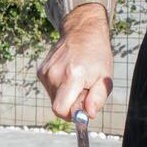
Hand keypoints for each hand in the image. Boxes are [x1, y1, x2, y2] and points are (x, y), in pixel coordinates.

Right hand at [37, 3, 113, 119]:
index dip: (71, 114)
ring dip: (65, 95)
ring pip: (53, 99)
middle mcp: (55, 74)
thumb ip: (98, 98)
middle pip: (57, 106)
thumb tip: (88, 115)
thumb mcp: (105, 78)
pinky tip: (68, 74)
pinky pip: (50, 89)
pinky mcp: (41, 71)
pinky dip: (59, 88)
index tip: (81, 108)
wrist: (82, 32)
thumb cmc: (97, 56)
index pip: (60, 109)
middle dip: (70, 104)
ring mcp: (45, 72)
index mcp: (72, 76)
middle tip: (83, 90)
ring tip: (76, 80)